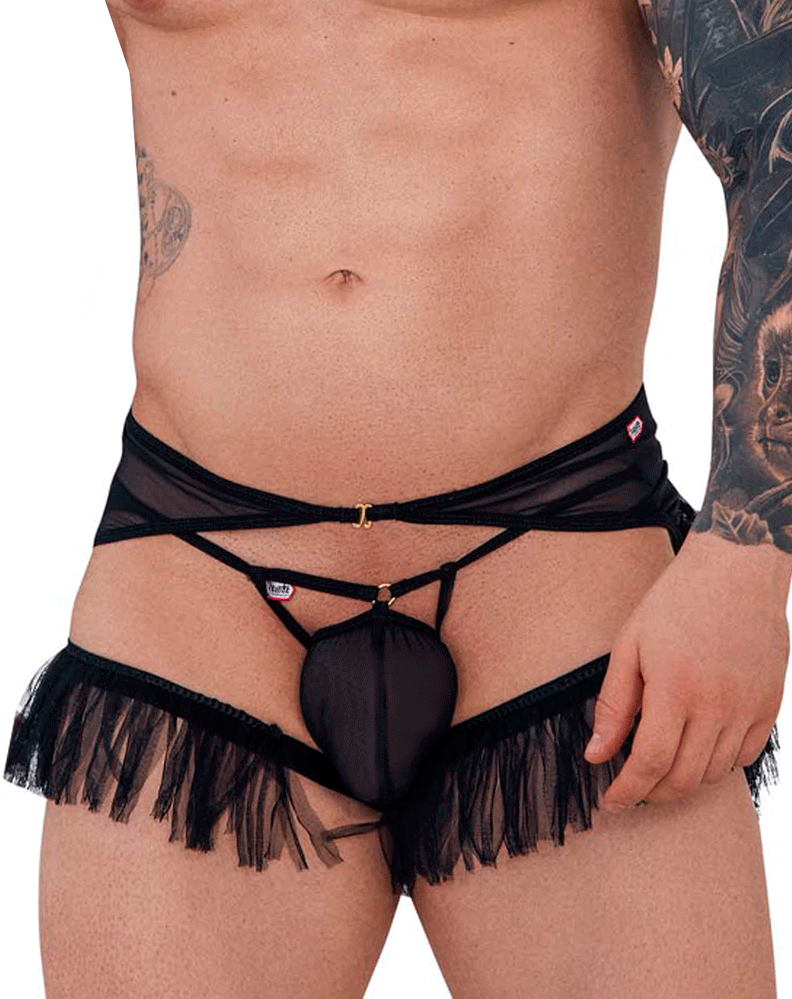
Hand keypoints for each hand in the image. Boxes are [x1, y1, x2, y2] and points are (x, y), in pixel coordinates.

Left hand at [585, 530, 789, 810]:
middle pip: (685, 777)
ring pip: (716, 772)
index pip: (651, 763)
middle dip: (654, 793)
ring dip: (685, 780)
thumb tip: (596, 755)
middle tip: (634, 788)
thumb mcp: (630, 647)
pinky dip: (719, 763)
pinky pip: (746, 755)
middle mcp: (716, 705)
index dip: (628, 790)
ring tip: (663, 767)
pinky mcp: (769, 703)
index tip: (613, 802)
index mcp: (675, 690)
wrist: (735, 572)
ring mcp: (748, 707)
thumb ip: (614, 706)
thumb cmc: (675, 603)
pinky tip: (699, 748)